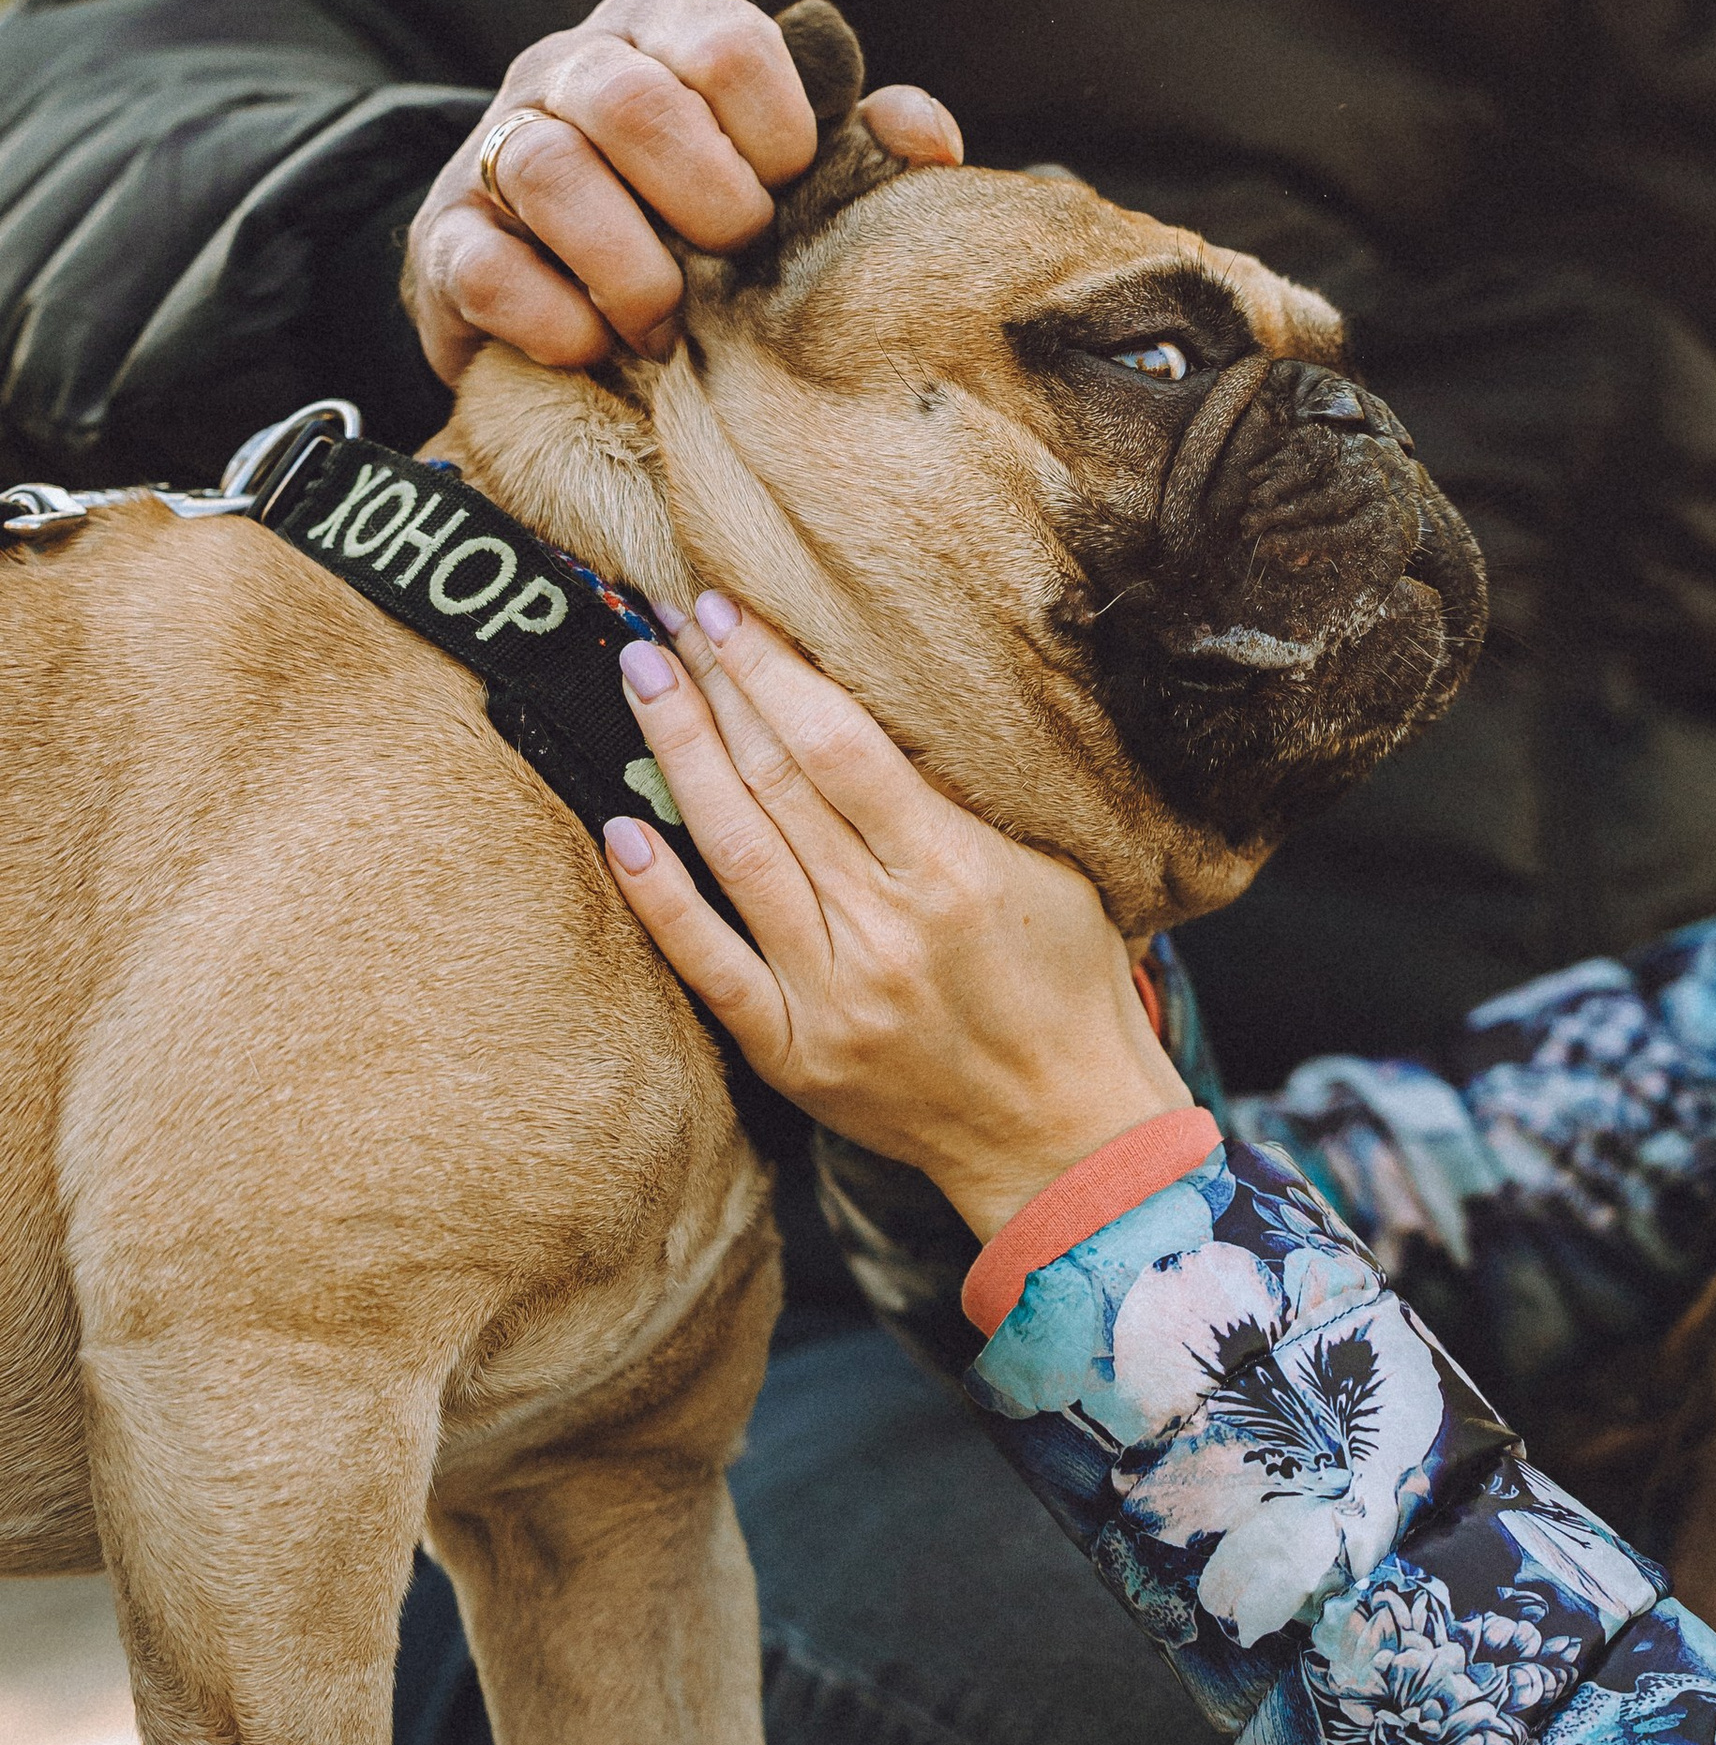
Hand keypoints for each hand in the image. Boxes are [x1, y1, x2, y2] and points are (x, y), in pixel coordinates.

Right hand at [406, 0, 965, 384]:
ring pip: (548, 170)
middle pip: (631, 100)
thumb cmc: (698, 220)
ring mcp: (493, 150)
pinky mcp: (442, 242)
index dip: (777, 132)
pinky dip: (550, 316)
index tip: (788, 193)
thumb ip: (858, 146)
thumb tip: (926, 139)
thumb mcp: (782, 172)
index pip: (726, 40)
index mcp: (661, 30)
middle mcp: (568, 69)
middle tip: (734, 260)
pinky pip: (481, 265)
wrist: (560, 295)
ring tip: (669, 326)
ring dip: (630, 268)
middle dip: (706, 201)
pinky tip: (594, 347)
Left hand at [603, 599, 1190, 1238]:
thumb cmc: (1067, 986)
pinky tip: (620, 824)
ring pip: (735, 851)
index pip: (839, 745)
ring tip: (642, 676)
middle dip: (717, 688)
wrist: (1064, 1134)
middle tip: (668, 614)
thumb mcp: (1047, 870)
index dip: (773, 670)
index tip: (731, 610)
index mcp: (954, 874)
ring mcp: (830, 996)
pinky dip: (660, 894)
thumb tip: (861, 706)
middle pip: (775, 783)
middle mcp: (885, 932)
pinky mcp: (793, 1052)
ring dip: (678, 754)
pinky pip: (708, 962)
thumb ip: (958, 801)